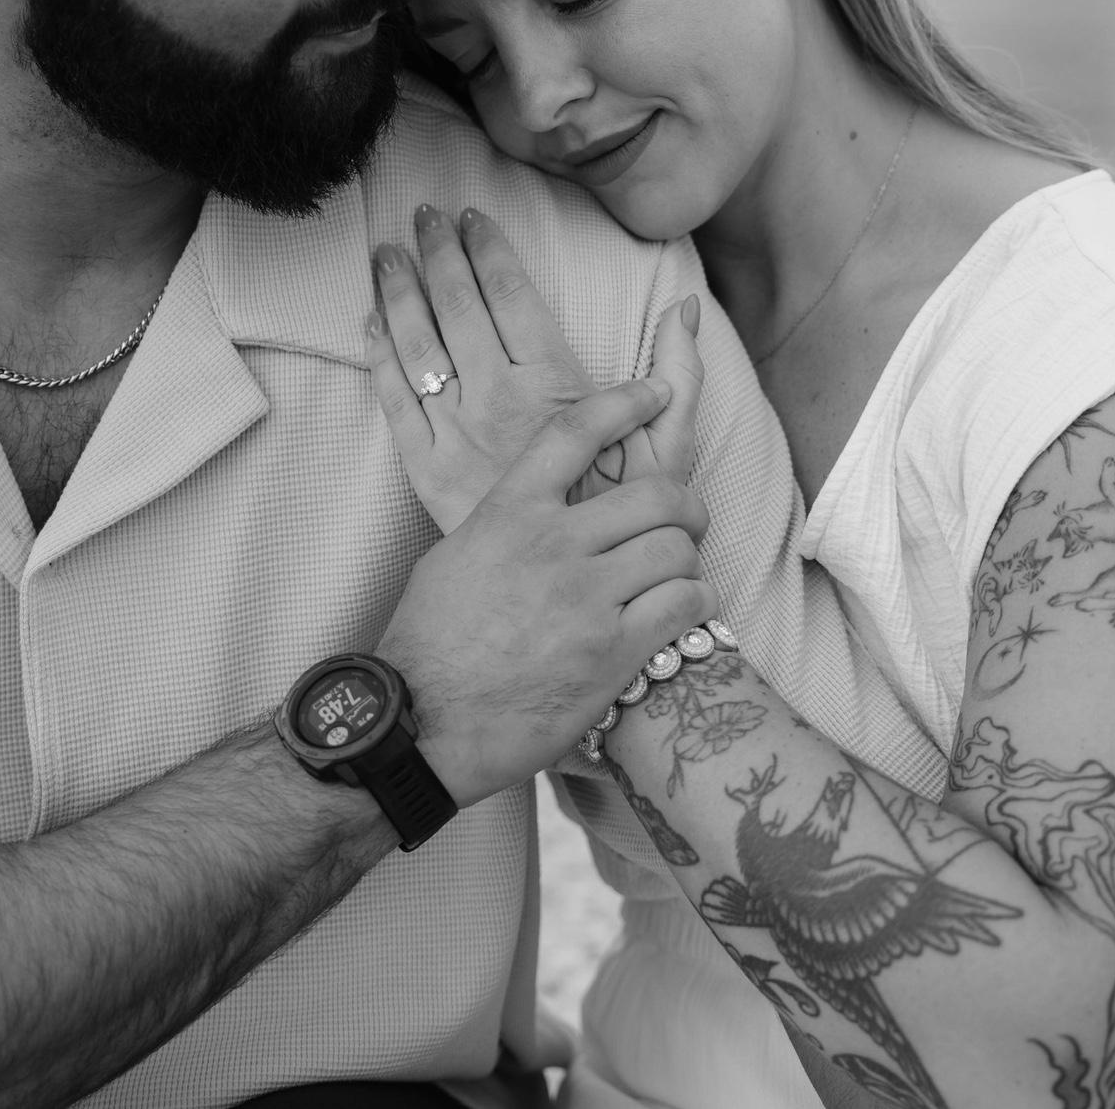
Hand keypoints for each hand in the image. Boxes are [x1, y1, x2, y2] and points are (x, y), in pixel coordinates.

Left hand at [367, 205, 704, 531]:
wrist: (574, 592)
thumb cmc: (625, 520)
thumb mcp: (669, 451)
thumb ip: (681, 375)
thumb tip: (685, 308)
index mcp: (554, 384)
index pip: (511, 293)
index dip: (488, 248)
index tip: (472, 216)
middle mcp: (499, 399)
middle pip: (457, 305)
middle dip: (437, 252)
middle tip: (422, 213)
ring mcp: (457, 433)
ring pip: (418, 345)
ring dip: (399, 291)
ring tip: (387, 252)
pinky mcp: (426, 470)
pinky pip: (394, 402)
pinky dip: (379, 357)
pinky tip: (370, 321)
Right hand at [378, 377, 717, 806]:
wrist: (422, 722)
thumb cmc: (427, 643)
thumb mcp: (454, 557)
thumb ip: (507, 524)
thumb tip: (538, 511)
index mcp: (509, 511)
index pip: (575, 431)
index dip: (625, 402)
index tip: (654, 392)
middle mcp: (552, 544)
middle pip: (656, 493)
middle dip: (684, 505)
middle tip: (684, 520)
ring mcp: (586, 597)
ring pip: (676, 547)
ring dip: (685, 560)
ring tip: (675, 577)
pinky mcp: (613, 652)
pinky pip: (684, 604)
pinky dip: (692, 604)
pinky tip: (678, 614)